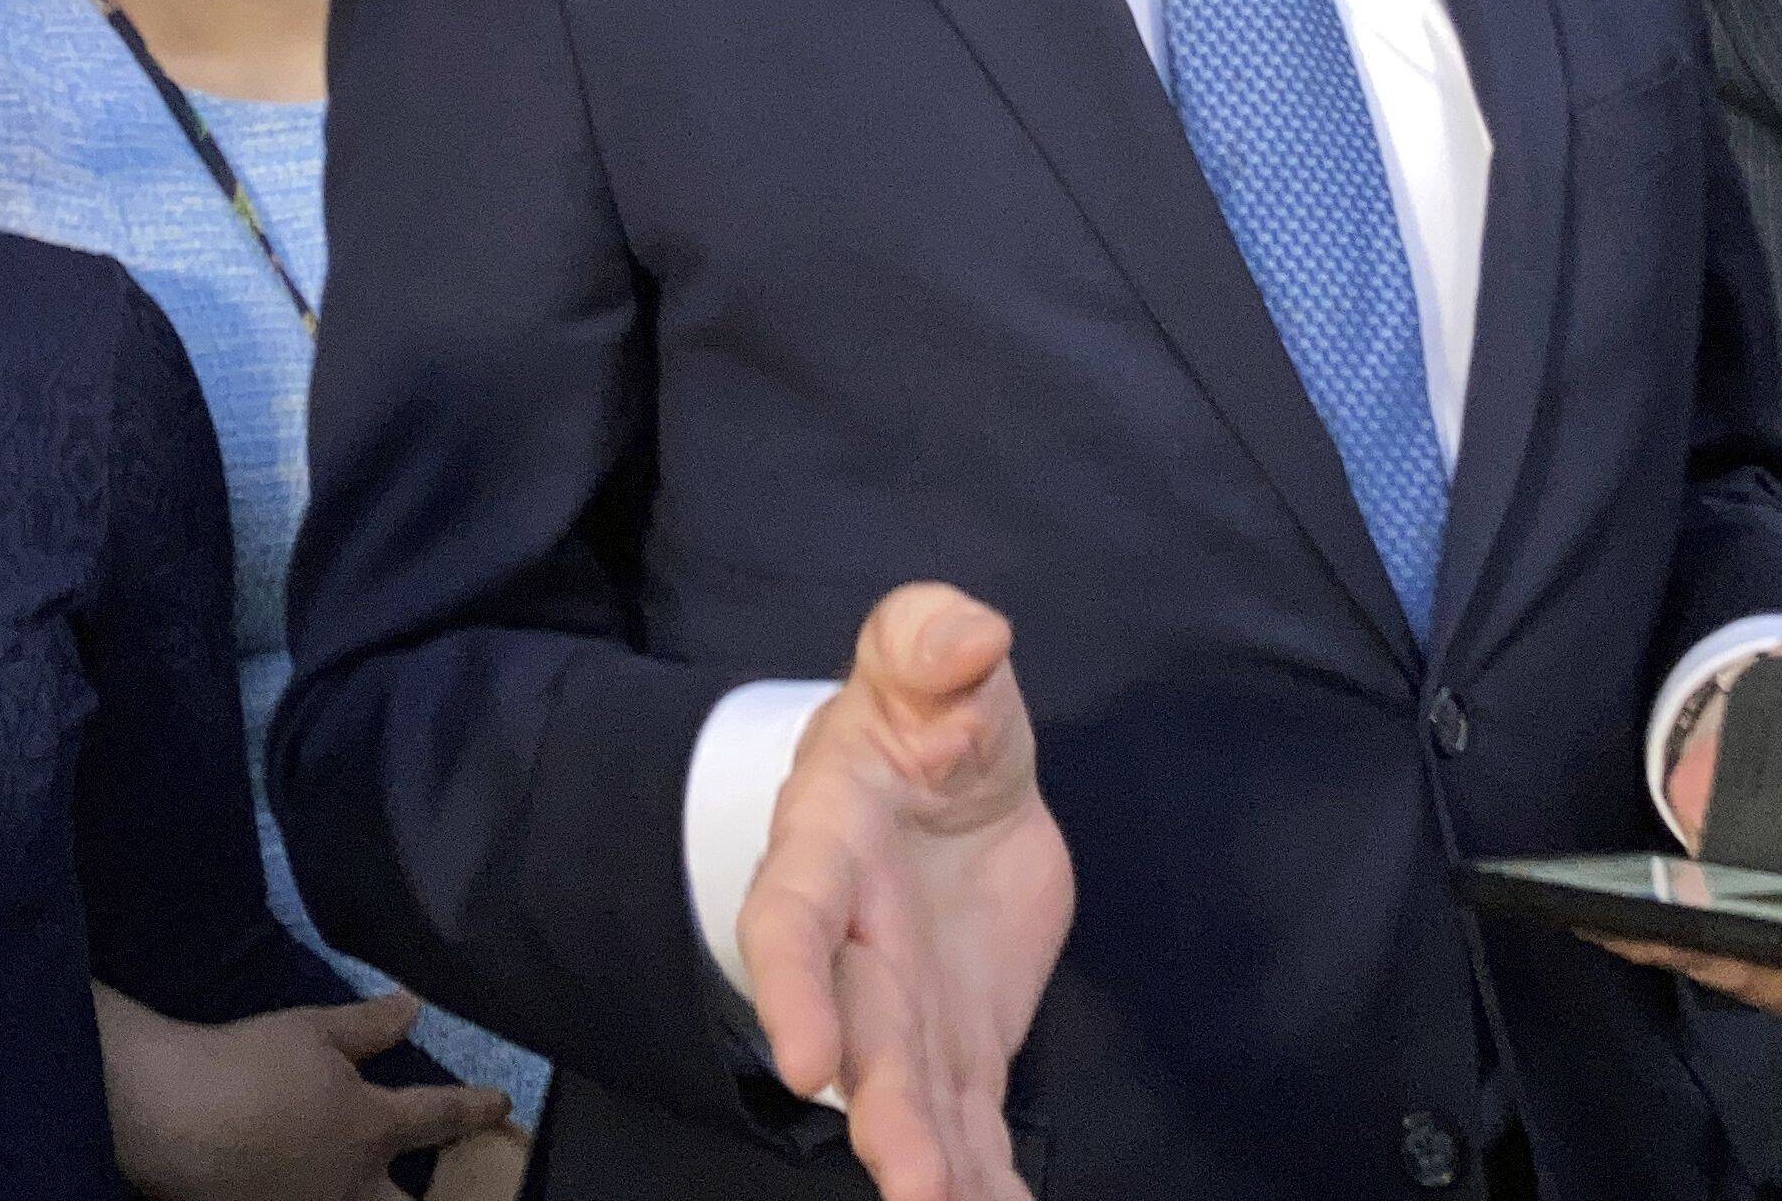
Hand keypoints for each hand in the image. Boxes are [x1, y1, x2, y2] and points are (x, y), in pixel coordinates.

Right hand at [96, 987, 511, 1200]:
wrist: (169, 1117)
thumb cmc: (250, 1065)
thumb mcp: (314, 1031)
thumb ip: (368, 1026)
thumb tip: (412, 1008)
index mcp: (371, 1130)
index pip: (438, 1117)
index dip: (474, 1107)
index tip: (500, 1103)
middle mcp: (349, 1184)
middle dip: (431, 1197)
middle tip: (449, 1186)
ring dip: (373, 1195)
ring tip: (371, 1180)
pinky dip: (311, 1192)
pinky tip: (303, 1181)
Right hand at [737, 583, 1074, 1200]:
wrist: (957, 771)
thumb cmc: (926, 709)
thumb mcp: (928, 658)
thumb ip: (933, 640)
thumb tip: (970, 636)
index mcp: (827, 848)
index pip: (792, 922)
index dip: (795, 991)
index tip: (811, 1061)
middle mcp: (855, 948)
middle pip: (860, 1041)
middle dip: (884, 1117)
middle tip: (914, 1187)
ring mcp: (908, 1009)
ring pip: (914, 1102)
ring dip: (935, 1170)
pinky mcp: (963, 1047)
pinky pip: (974, 1126)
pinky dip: (989, 1184)